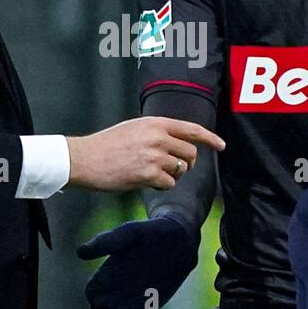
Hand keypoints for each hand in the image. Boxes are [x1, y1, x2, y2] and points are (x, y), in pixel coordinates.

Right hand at [65, 117, 224, 191]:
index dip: (210, 138)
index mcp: (155, 123)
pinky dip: (161, 185)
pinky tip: (145, 180)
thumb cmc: (107, 145)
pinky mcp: (148, 174)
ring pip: (180, 169)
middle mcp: (158, 137)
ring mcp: (154, 155)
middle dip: (188, 163)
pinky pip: (169, 183)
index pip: (192, 129)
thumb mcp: (134, 128)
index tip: (221, 146)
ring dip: (171, 175)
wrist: (85, 159)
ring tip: (152, 172)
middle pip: (190, 153)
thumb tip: (178, 144)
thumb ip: (157, 132)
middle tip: (176, 168)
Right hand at [78, 213, 199, 308]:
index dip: (94, 299)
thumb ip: (105, 243)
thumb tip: (79, 252)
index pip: (92, 292)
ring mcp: (132, 299)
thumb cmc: (150, 233)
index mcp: (107, 273)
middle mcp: (117, 288)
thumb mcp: (127, 234)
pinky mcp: (148, 306)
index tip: (101, 300)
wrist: (178, 240)